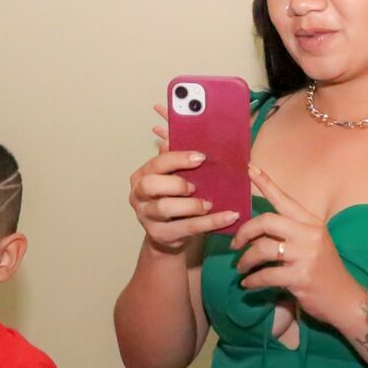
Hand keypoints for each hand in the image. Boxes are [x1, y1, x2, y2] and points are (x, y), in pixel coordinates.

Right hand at [127, 103, 239, 252]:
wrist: (168, 234)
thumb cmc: (173, 199)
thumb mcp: (172, 178)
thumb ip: (177, 160)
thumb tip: (193, 132)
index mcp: (141, 175)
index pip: (156, 163)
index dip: (178, 159)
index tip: (201, 157)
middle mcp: (138, 196)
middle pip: (151, 185)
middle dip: (176, 183)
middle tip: (195, 186)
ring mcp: (146, 217)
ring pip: (165, 208)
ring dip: (191, 204)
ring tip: (209, 204)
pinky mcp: (160, 235)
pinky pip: (187, 228)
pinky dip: (211, 222)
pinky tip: (229, 216)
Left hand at [229, 165, 364, 323]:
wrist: (345, 299)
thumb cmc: (326, 271)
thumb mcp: (314, 244)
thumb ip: (292, 232)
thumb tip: (259, 227)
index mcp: (311, 223)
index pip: (285, 200)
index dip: (266, 183)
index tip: (250, 168)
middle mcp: (309, 235)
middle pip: (266, 222)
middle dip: (244, 232)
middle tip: (235, 245)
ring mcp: (306, 255)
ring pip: (262, 249)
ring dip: (245, 260)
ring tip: (241, 268)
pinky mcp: (300, 277)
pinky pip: (266, 275)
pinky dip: (252, 280)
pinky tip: (248, 284)